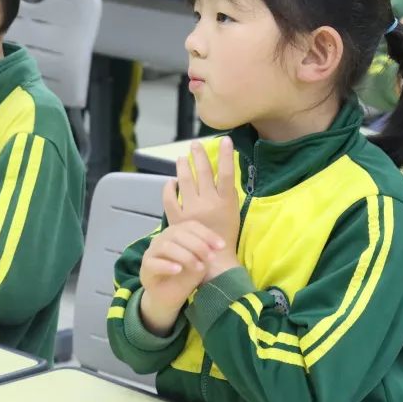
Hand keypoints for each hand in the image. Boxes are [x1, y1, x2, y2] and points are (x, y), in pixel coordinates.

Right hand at [139, 220, 224, 334]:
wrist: (169, 297)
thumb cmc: (185, 276)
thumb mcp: (200, 263)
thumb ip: (205, 252)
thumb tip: (217, 245)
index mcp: (176, 233)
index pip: (190, 226)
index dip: (207, 234)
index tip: (221, 246)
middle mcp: (162, 238)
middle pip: (178, 233)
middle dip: (198, 245)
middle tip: (211, 258)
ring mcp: (151, 252)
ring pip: (166, 246)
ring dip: (186, 256)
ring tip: (199, 267)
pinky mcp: (145, 267)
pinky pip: (154, 263)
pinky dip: (167, 265)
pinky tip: (179, 270)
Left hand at [164, 138, 240, 279]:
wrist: (214, 261)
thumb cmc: (226, 235)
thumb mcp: (233, 212)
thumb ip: (227, 194)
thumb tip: (221, 173)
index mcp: (226, 202)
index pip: (227, 173)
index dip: (226, 155)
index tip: (225, 140)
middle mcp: (209, 203)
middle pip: (204, 172)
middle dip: (199, 156)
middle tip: (195, 144)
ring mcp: (192, 210)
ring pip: (186, 181)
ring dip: (184, 167)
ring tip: (182, 158)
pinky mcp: (177, 218)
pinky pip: (170, 198)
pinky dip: (169, 187)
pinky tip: (171, 181)